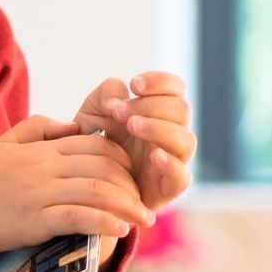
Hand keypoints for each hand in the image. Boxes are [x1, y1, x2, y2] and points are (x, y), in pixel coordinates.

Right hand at [0, 116, 150, 255]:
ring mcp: (40, 192)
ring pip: (98, 191)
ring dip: (127, 206)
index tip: (133, 175)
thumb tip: (76, 126)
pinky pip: (79, 217)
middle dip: (131, 184)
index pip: (95, 143)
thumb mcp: (4, 142)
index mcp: (41, 148)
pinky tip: (121, 231)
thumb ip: (39, 129)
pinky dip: (105, 222)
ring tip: (145, 221)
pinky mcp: (34, 220)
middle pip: (104, 166)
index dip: (122, 157)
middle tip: (145, 202)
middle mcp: (45, 166)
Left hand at [75, 71, 195, 216]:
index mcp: (158, 113)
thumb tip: (122, 94)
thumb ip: (105, 95)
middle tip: (119, 112)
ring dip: (159, 128)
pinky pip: (182, 177)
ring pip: (186, 140)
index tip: (134, 84)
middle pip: (182, 110)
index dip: (161, 82)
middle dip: (151, 105)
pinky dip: (171, 163)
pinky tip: (153, 155)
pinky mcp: (167, 189)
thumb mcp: (92, 114)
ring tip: (132, 126)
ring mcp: (172, 162)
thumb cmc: (93, 146)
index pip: (176, 88)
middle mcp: (170, 135)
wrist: (84, 185)